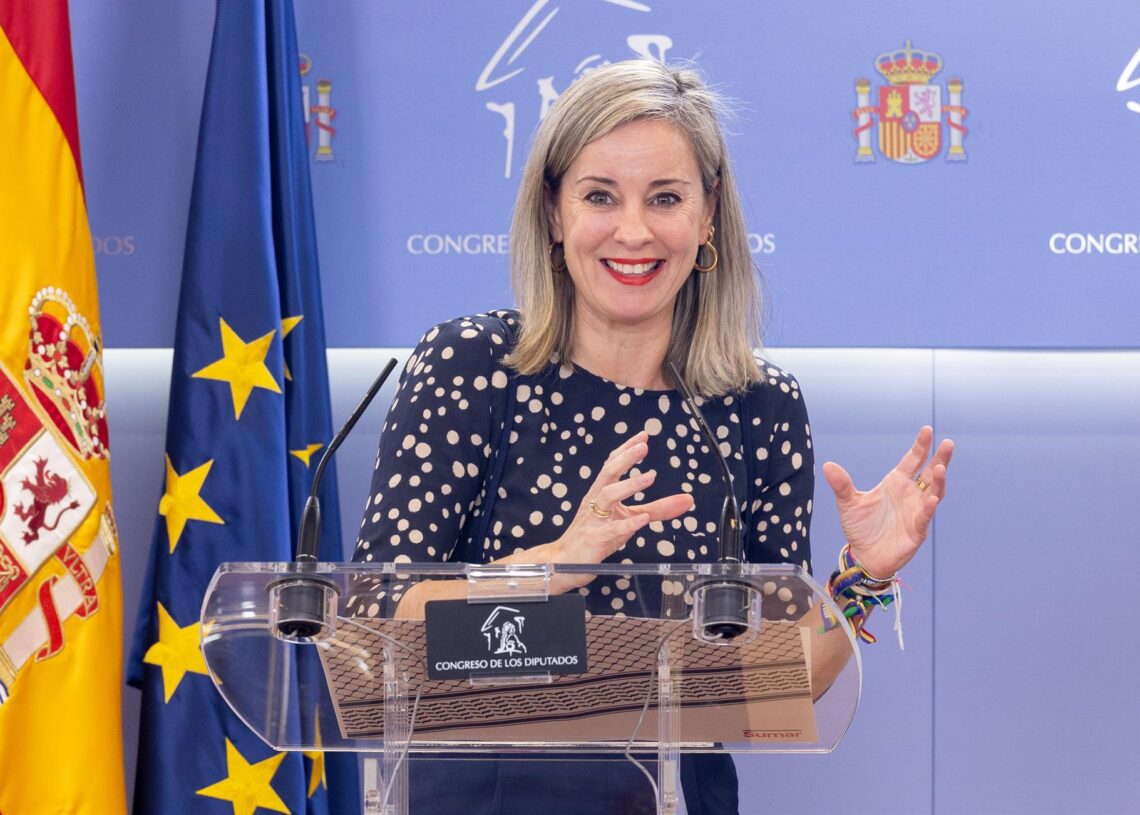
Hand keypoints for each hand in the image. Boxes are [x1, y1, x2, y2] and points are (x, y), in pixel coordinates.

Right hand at [548, 431, 693, 589]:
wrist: (565, 562)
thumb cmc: (597, 536)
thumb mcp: (629, 520)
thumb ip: (658, 509)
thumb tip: (687, 499)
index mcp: (601, 493)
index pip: (612, 465)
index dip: (626, 450)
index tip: (643, 436)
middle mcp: (595, 501)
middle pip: (608, 473)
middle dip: (625, 458)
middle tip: (643, 446)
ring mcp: (593, 519)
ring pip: (608, 496)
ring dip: (629, 485)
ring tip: (650, 477)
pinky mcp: (595, 539)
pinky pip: (611, 530)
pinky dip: (628, 523)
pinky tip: (642, 518)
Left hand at [821, 426, 952, 578]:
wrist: (864, 555)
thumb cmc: (860, 527)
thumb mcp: (848, 503)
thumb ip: (842, 485)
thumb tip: (827, 465)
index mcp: (896, 483)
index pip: (912, 460)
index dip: (920, 446)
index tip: (927, 430)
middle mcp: (910, 494)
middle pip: (930, 473)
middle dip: (940, 458)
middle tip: (947, 443)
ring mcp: (917, 511)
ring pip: (934, 492)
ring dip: (938, 481)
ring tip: (940, 467)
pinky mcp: (917, 530)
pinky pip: (925, 516)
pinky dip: (929, 507)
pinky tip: (931, 498)